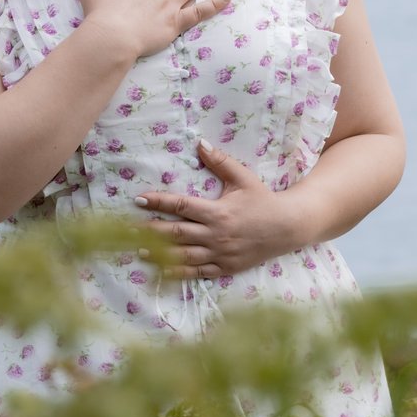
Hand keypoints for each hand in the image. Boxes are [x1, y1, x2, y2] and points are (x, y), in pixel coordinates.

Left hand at [136, 140, 302, 281]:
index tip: (139, 199)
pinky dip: (179, 272)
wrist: (287, 227)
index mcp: (217, 212)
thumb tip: (200, 143)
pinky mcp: (225, 267)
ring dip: (160, 254)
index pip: (180, 206)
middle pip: (176, 233)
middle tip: (128, 229)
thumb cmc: (263, 200)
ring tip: (140, 251)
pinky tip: (163, 270)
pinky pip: (198, 272)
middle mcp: (215, 234)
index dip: (158, 202)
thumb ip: (220, 161)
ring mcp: (220, 254)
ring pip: (184, 256)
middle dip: (150, 230)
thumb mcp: (243, 178)